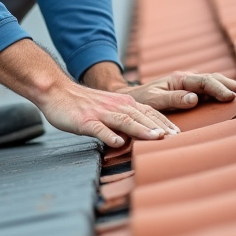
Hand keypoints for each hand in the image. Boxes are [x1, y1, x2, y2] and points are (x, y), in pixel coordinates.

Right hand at [0, 40, 180, 147]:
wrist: (56, 91)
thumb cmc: (82, 104)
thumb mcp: (107, 109)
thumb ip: (123, 120)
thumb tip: (136, 137)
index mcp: (122, 103)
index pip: (149, 112)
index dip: (164, 122)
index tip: (179, 133)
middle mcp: (115, 106)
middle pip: (141, 116)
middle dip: (159, 127)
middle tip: (176, 138)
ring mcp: (100, 113)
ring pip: (124, 120)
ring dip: (141, 129)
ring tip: (156, 138)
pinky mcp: (85, 120)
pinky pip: (98, 129)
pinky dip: (108, 136)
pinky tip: (117, 143)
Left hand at [118, 71, 235, 110]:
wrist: (132, 99)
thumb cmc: (141, 100)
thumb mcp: (153, 101)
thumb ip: (173, 99)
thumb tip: (194, 98)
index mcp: (179, 80)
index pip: (204, 82)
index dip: (218, 88)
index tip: (230, 96)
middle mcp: (186, 80)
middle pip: (211, 78)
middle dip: (228, 84)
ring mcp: (188, 85)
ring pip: (211, 82)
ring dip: (226, 85)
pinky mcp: (189, 92)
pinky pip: (207, 90)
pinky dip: (220, 90)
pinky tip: (229, 94)